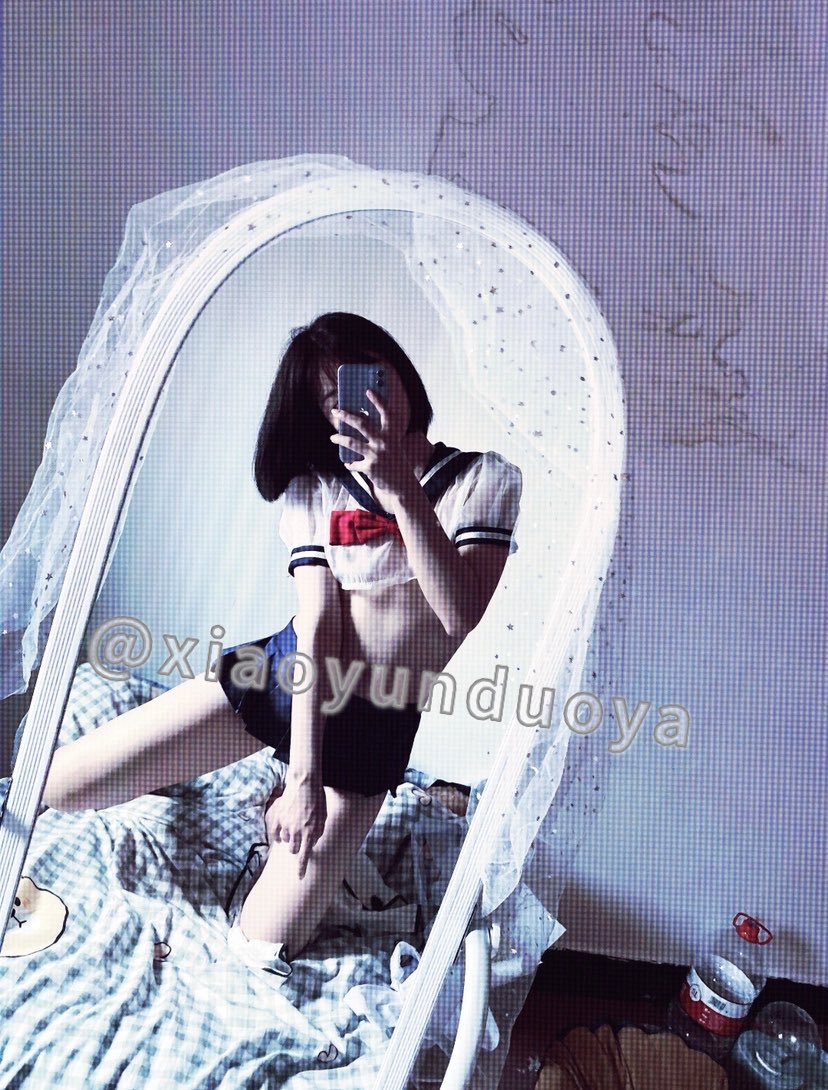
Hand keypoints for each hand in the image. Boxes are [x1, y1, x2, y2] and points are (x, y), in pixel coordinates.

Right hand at [265, 776, 326, 878]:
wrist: (304, 783)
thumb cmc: (317, 799)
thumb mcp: (323, 817)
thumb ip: (318, 832)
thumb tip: (312, 842)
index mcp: (310, 832)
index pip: (305, 856)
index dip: (301, 869)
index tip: (300, 878)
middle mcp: (297, 832)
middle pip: (293, 850)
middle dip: (297, 847)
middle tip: (300, 838)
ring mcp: (286, 825)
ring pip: (285, 842)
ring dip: (289, 838)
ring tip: (294, 826)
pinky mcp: (278, 818)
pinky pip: (276, 834)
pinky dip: (279, 834)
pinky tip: (283, 830)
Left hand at [330, 389, 417, 507]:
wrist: (403, 486)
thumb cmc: (397, 463)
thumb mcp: (394, 446)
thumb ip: (382, 436)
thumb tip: (361, 425)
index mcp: (392, 434)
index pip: (386, 413)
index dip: (378, 400)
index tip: (368, 391)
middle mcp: (384, 442)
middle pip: (361, 424)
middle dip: (346, 416)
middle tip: (335, 411)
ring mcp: (376, 454)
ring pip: (352, 442)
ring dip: (339, 438)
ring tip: (332, 437)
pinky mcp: (370, 468)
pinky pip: (354, 463)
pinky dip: (350, 464)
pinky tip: (348, 463)